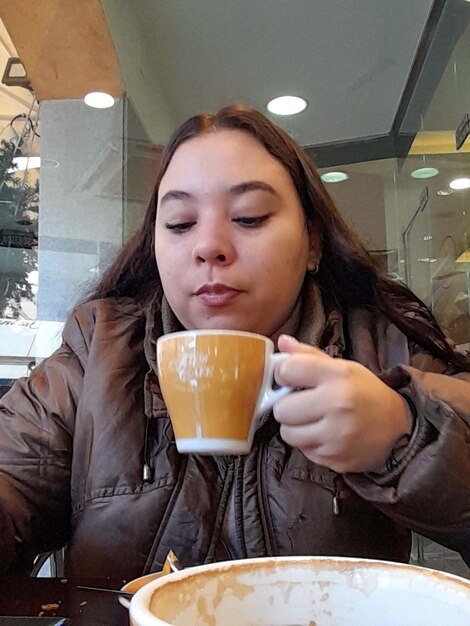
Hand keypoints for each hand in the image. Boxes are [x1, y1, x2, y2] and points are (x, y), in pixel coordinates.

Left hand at [273, 335, 412, 472]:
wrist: (399, 427)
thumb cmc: (365, 392)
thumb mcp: (342, 367)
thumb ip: (309, 355)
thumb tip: (282, 342)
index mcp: (338, 375)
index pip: (287, 370)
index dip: (283, 374)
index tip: (291, 378)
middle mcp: (337, 405)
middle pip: (281, 409)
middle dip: (287, 405)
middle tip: (302, 403)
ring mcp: (337, 436)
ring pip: (288, 433)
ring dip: (295, 427)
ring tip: (312, 420)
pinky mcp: (336, 459)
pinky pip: (304, 451)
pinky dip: (309, 444)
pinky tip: (325, 435)